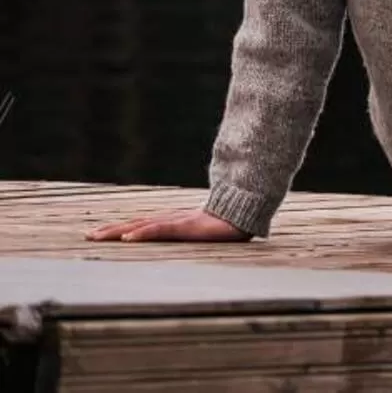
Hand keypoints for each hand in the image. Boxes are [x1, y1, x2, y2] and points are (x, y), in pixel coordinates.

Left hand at [88, 208, 249, 243]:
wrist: (248, 209)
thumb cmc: (228, 222)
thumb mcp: (204, 231)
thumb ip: (191, 234)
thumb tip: (185, 239)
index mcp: (173, 222)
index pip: (141, 225)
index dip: (120, 228)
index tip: (99, 233)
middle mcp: (171, 220)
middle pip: (135, 224)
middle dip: (110, 230)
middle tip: (87, 236)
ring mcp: (177, 222)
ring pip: (141, 226)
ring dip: (118, 232)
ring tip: (98, 236)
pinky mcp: (186, 227)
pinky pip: (160, 230)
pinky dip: (142, 234)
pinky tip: (128, 238)